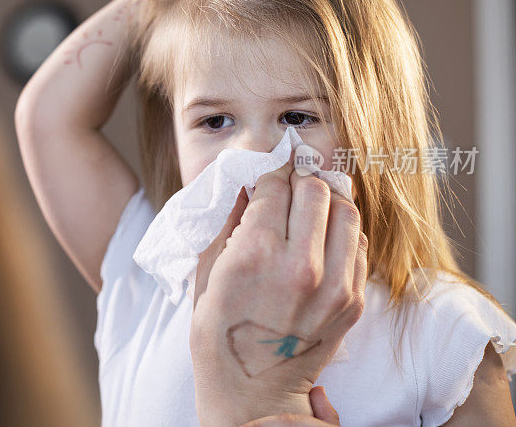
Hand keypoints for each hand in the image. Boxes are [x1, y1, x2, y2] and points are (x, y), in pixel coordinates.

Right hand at [189, 161, 366, 424]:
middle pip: (315, 190)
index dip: (269, 174)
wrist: (253, 393)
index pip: (275, 186)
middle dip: (300, 179)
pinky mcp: (353, 300)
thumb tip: (247, 188)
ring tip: (312, 202)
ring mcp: (334, 285)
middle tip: (291, 182)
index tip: (267, 175)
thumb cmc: (219, 333)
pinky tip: (324, 235)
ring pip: (346, 210)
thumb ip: (229, 223)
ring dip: (327, 198)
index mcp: (255, 254)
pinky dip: (342, 230)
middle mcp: (300, 265)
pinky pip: (359, 244)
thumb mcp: (207, 274)